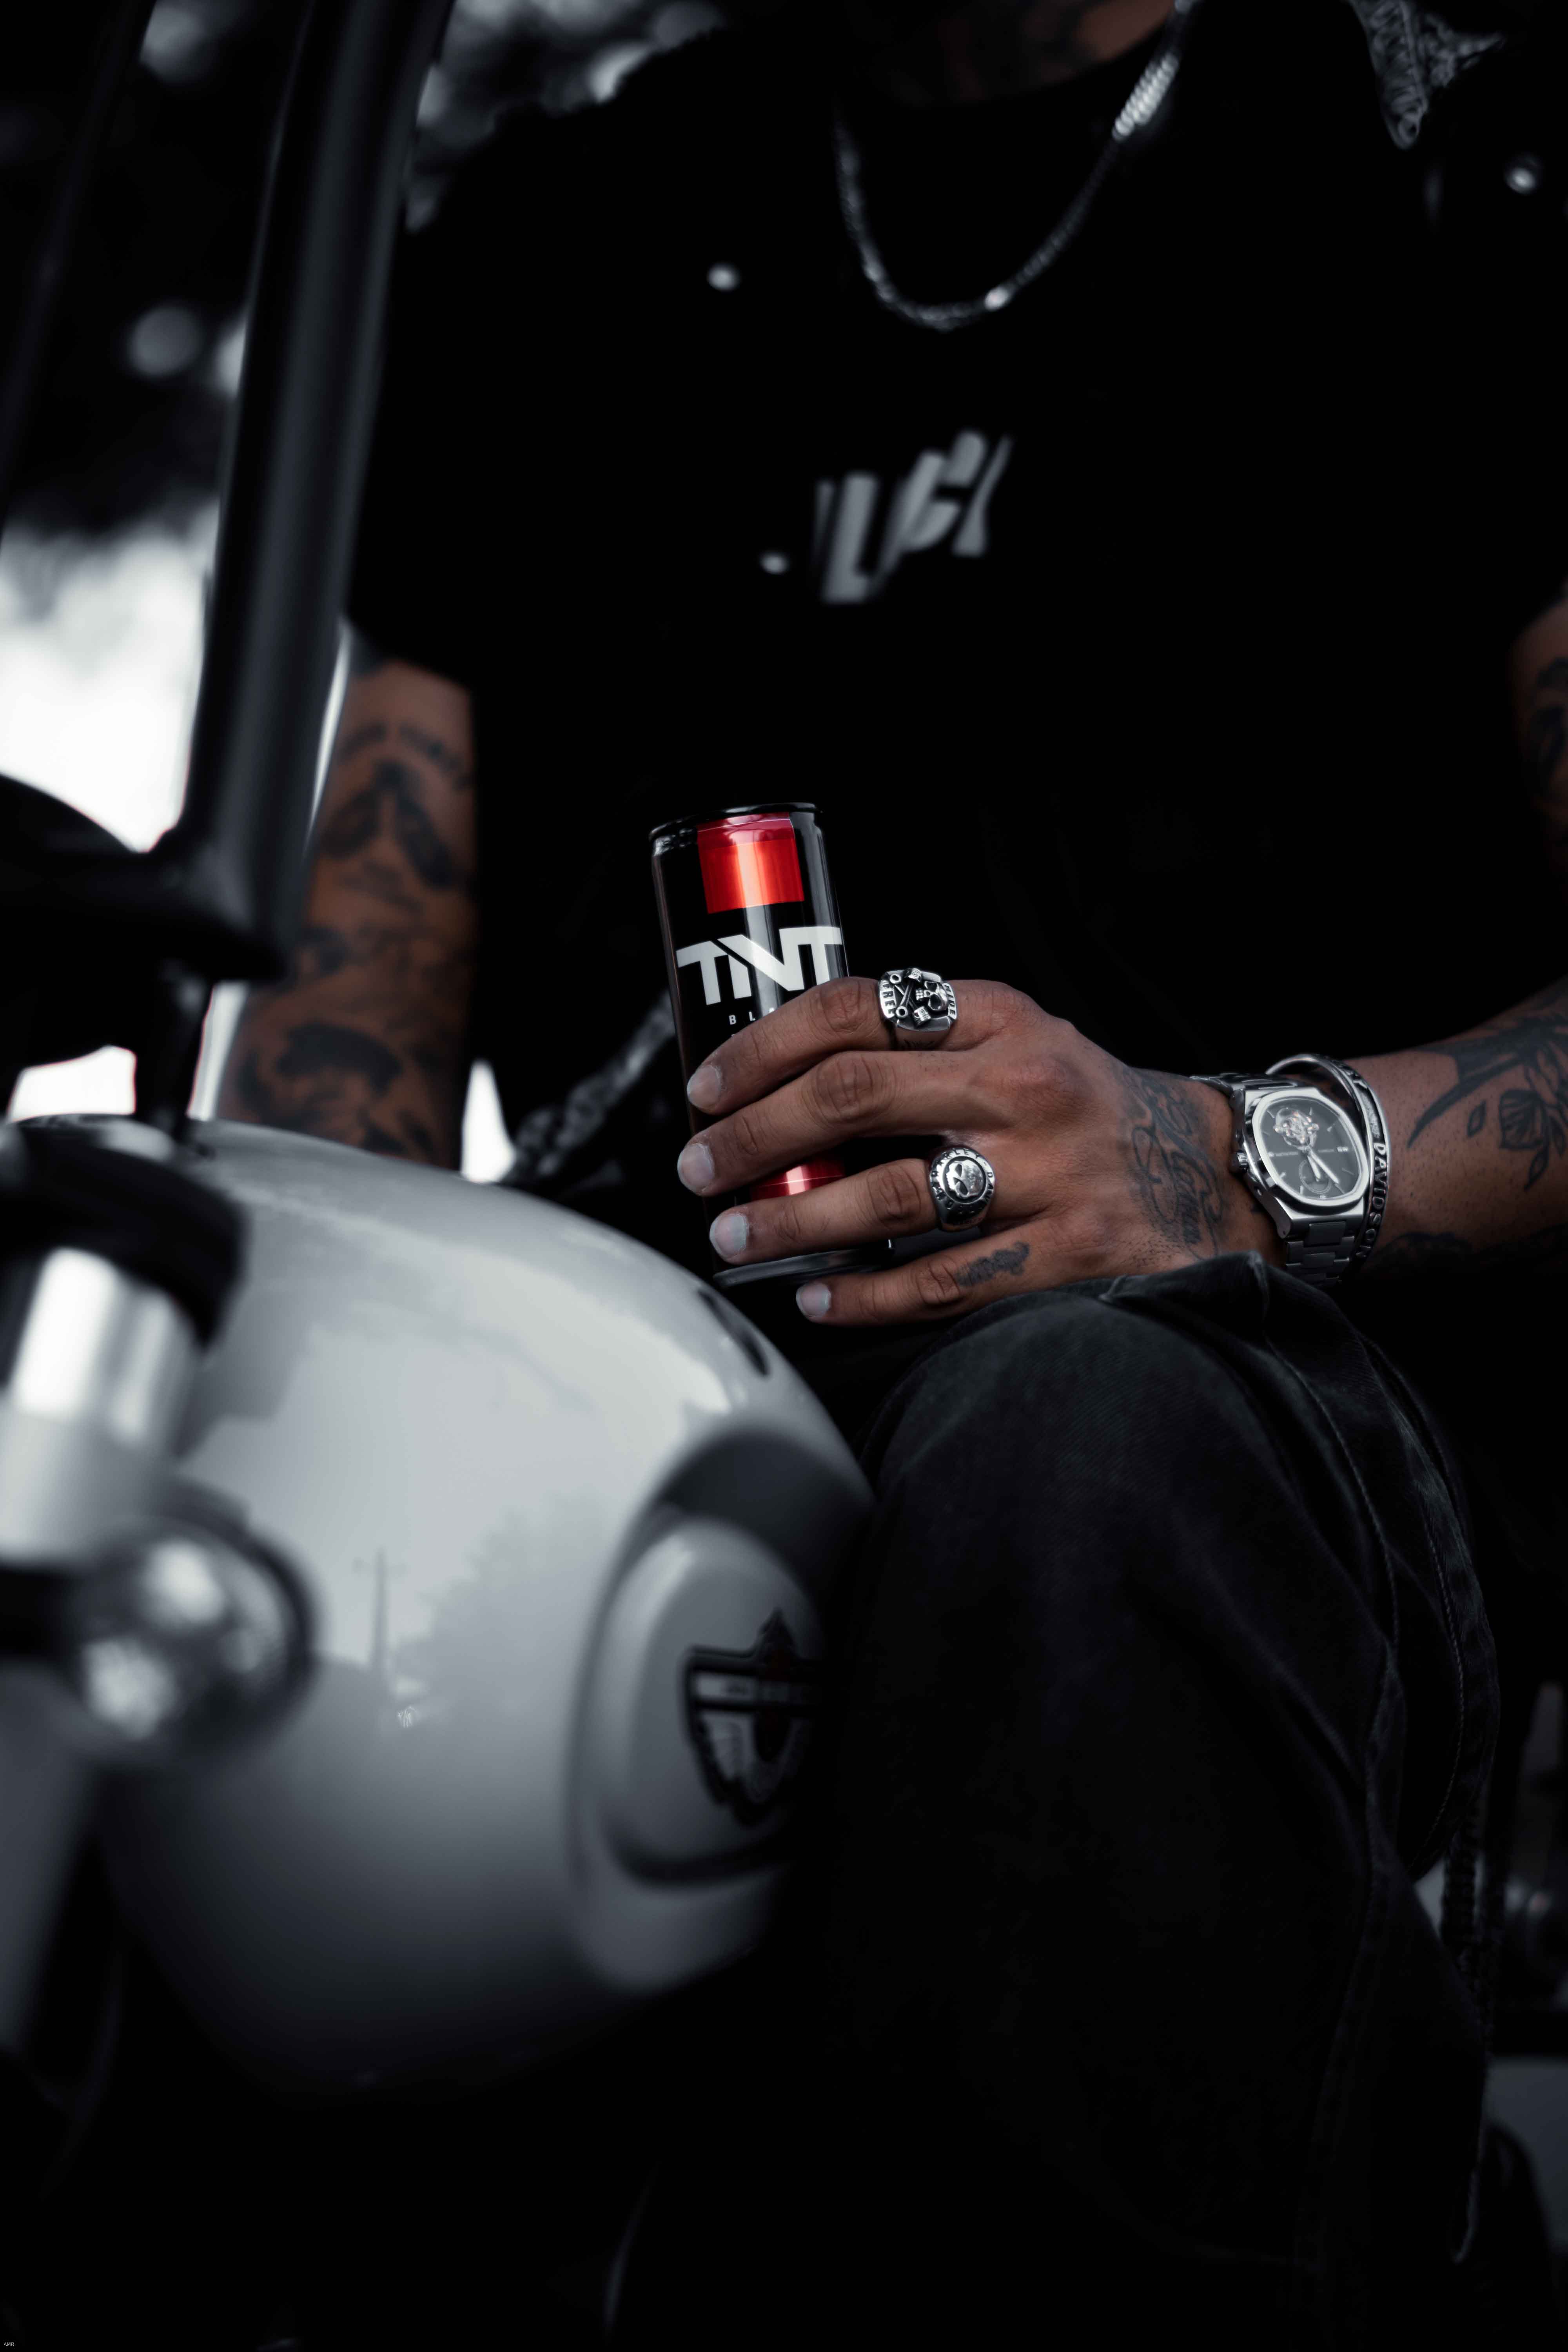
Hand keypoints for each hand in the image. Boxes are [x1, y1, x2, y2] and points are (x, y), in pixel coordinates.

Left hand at [676, 977, 1281, 1325]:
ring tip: (735, 1236)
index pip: (855, 1011)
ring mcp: (1046, 1175)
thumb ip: (921, 1047)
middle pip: (853, 1098)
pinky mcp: (1065, 1254)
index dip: (763, 1047)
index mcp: (1001, 1020)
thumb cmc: (1085, 1109)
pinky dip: (863, 1296)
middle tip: (699, 1167)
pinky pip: (937, 1283)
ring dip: (792, 1222)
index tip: (707, 1088)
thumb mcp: (1018, 1041)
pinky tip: (817, 1296)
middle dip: (755, 1135)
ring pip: (886, 1198)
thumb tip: (782, 1084)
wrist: (1212, 1174)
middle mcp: (1022, 1088)